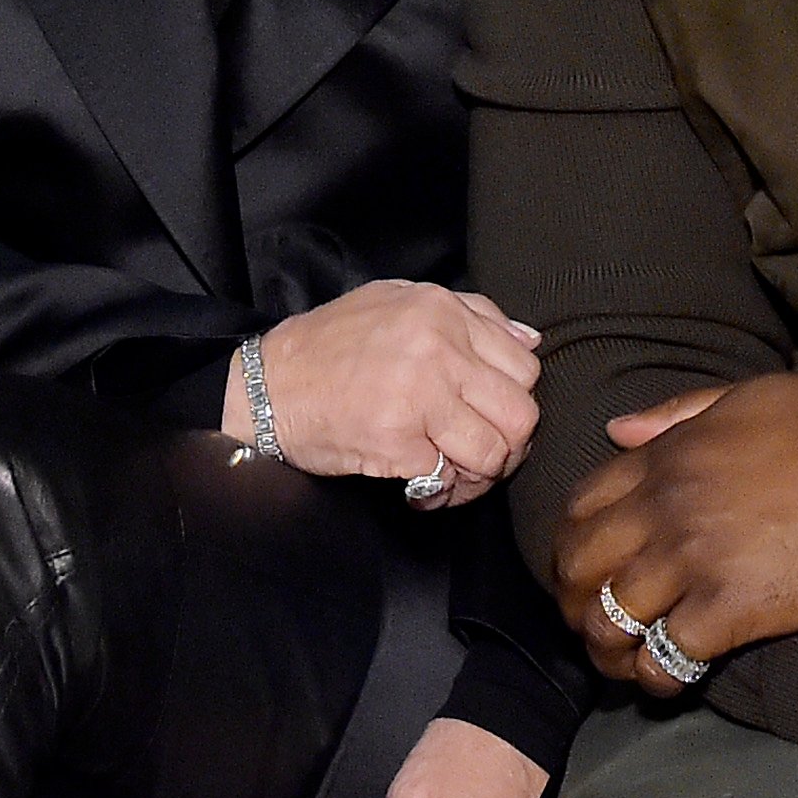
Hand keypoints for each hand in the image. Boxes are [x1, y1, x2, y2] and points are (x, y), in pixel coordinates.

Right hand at [242, 281, 542, 498]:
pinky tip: (421, 489)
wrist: (266, 387)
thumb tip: (531, 341)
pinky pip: (448, 481)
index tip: (489, 415)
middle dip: (508, 444)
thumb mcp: (396, 303)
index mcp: (441, 311)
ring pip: (493, 452)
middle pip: (521, 414)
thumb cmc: (329, 347)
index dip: (513, 400)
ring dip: (478, 475)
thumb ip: (469, 315)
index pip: (525, 367)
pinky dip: (440, 495)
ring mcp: (418, 396)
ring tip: (453, 474)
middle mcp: (437, 349)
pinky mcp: (396, 441)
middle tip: (480, 454)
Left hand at [552, 372, 797, 692]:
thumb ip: (675, 414)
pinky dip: (656, 679)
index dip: (571, 546)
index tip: (586, 570)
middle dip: (574, 603)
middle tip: (598, 626)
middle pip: (576, 568)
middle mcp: (665, 508)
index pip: (577, 508)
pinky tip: (671, 681)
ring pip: (607, 621)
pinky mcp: (732, 608)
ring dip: (607, 650)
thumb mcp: (746, 397)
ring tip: (625, 663)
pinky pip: (663, 658)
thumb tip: (616, 429)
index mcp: (666, 457)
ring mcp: (694, 559)